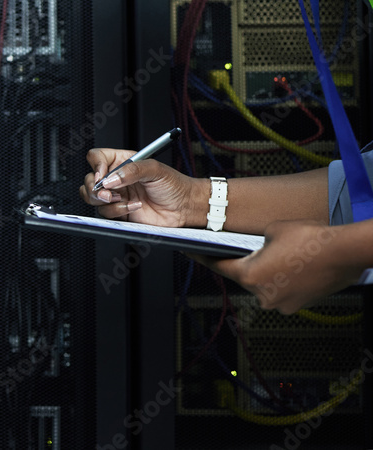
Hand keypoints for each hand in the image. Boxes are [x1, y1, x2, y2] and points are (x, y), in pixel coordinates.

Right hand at [79, 148, 207, 227]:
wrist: (184, 208)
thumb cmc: (174, 185)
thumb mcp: (155, 169)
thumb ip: (131, 171)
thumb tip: (110, 179)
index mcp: (122, 161)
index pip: (96, 158)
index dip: (96, 165)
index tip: (102, 175)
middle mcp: (116, 178)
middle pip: (89, 180)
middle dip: (95, 188)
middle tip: (109, 193)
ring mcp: (116, 195)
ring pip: (92, 198)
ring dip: (105, 201)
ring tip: (121, 199)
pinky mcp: (119, 211)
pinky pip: (105, 212)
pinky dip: (118, 211)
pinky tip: (134, 207)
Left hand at [191, 219, 363, 313]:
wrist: (344, 252)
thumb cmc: (311, 239)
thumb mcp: (272, 230)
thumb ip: (254, 241)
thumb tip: (255, 245)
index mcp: (250, 276)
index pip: (217, 266)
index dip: (202, 257)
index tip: (191, 252)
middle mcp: (263, 295)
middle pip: (242, 277)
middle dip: (242, 263)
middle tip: (245, 249)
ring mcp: (281, 303)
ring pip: (263, 286)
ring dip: (264, 273)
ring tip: (277, 256)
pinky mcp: (298, 305)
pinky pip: (280, 291)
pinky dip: (281, 280)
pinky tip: (290, 266)